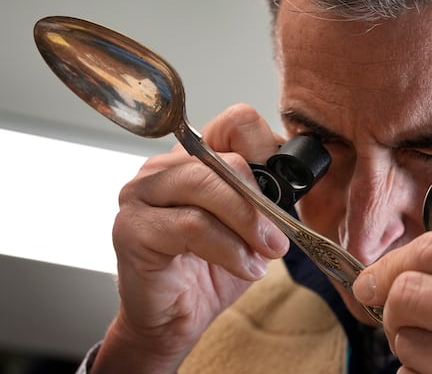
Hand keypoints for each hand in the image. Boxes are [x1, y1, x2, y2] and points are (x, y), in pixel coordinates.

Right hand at [92, 104, 288, 372]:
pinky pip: (191, 225)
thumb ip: (268, 197)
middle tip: (278, 240)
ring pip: (206, 186)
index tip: (282, 195)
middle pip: (224, 158)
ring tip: (263, 256)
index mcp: (195, 157)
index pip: (236, 122)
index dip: (267, 153)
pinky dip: (227, 249)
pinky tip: (243, 268)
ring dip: (246, 225)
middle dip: (260, 203)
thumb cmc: (213, 268)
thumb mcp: (253, 227)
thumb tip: (293, 181)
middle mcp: (164, 167)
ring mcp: (141, 192)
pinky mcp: (131, 227)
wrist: (178, 317)